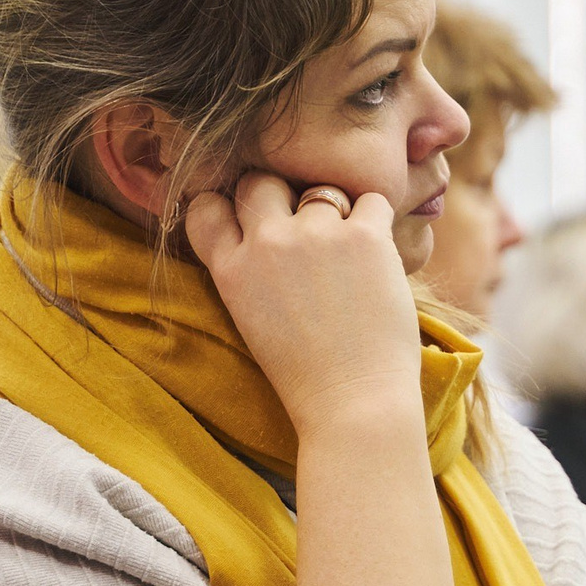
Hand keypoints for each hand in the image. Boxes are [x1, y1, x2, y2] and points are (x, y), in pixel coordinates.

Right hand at [183, 172, 421, 434]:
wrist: (353, 402)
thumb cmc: (307, 375)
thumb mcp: (252, 319)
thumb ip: (250, 271)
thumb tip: (271, 230)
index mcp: (230, 269)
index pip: (206, 207)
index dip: (228, 205)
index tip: (249, 220)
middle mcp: (266, 243)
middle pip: (260, 182)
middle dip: (281, 197)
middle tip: (307, 232)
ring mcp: (315, 235)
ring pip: (318, 190)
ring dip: (335, 213)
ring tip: (350, 257)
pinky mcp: (364, 236)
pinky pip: (371, 199)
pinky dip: (377, 218)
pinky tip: (378, 254)